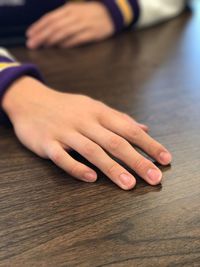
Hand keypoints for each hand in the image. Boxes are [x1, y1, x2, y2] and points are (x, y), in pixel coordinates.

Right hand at [2, 77, 171, 189]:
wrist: (31, 100)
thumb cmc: (67, 107)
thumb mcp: (94, 106)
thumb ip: (119, 118)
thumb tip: (143, 128)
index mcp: (98, 112)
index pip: (129, 129)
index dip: (148, 144)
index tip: (165, 158)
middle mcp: (84, 121)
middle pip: (114, 142)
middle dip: (137, 160)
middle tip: (154, 178)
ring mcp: (65, 132)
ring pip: (91, 150)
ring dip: (111, 167)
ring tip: (128, 184)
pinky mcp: (47, 143)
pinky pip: (62, 157)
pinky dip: (76, 167)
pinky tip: (91, 178)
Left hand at [26, 2, 113, 48]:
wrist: (110, 14)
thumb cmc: (88, 15)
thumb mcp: (74, 12)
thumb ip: (61, 20)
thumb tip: (46, 32)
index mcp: (68, 9)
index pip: (50, 18)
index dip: (38, 26)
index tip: (29, 35)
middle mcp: (75, 16)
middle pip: (55, 26)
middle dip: (41, 35)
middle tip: (32, 44)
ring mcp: (84, 24)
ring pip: (65, 32)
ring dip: (52, 40)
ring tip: (43, 46)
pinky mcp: (93, 33)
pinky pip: (79, 38)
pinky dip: (69, 43)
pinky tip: (61, 47)